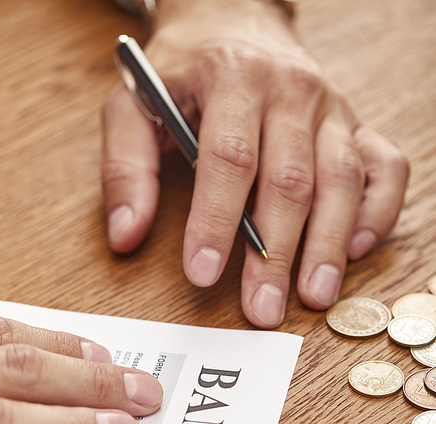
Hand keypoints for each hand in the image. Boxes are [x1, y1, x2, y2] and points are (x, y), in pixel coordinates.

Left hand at [102, 0, 408, 327]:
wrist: (237, 21)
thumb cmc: (185, 70)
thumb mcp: (134, 103)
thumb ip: (125, 168)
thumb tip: (126, 236)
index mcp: (233, 78)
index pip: (228, 157)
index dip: (215, 221)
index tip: (202, 274)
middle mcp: (292, 90)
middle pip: (289, 180)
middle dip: (275, 253)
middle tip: (262, 309)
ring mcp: (331, 110)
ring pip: (340, 181)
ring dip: (327, 245)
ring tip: (313, 297)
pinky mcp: (356, 127)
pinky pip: (384, 169)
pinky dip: (376, 212)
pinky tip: (353, 250)